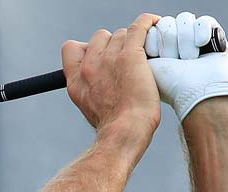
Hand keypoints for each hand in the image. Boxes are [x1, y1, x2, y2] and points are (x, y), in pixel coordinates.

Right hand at [61, 14, 162, 143]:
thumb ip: (91, 88)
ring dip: (133, 41)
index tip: (102, 57)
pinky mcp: (130, 55)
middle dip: (114, 44)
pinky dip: (147, 23)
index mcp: (76, 80)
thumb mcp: (90, 107)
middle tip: (128, 60)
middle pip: (101, 37)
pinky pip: (139, 26)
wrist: (124, 131)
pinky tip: (155, 24)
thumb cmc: (115, 125)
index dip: (88, 48)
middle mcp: (89, 66)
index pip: (72, 48)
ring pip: (121, 34)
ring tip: (145, 56)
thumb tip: (103, 82)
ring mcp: (108, 59)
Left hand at [145, 13, 227, 123]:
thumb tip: (134, 28)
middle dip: (170, 43)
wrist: (199, 95)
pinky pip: (203, 21)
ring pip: (184, 20)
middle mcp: (173, 40)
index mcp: (155, 47)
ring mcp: (193, 37)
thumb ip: (134, 44)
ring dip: (185, 40)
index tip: (157, 59)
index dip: (154, 42)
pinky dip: (202, 32)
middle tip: (174, 61)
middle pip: (166, 22)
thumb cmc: (169, 86)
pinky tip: (202, 46)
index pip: (150, 27)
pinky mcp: (212, 35)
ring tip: (189, 59)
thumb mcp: (143, 64)